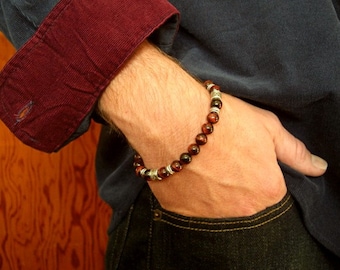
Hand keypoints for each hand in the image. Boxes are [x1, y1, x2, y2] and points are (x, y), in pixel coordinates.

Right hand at [99, 41, 326, 217]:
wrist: (173, 119)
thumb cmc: (223, 120)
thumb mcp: (268, 128)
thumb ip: (295, 152)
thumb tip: (318, 168)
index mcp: (267, 190)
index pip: (269, 186)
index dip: (254, 166)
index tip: (241, 150)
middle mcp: (241, 208)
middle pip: (243, 196)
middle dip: (234, 178)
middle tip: (219, 152)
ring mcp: (208, 212)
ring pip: (215, 201)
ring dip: (210, 185)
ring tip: (199, 158)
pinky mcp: (179, 209)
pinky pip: (188, 201)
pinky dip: (187, 187)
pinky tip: (182, 165)